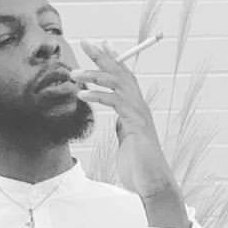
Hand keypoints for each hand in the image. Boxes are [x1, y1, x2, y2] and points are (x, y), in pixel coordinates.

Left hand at [71, 39, 179, 198]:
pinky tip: (82, 93)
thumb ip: (123, 129)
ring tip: (74, 74)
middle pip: (121, 73)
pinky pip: (115, 102)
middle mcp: (140, 107)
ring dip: (94, 75)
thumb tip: (117, 121)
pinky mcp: (136, 124)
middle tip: (85, 42)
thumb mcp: (127, 143)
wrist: (153, 184)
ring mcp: (140, 114)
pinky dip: (98, 95)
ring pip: (117, 84)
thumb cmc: (139, 168)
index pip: (125, 78)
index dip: (113, 60)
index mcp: (136, 110)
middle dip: (103, 56)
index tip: (100, 45)